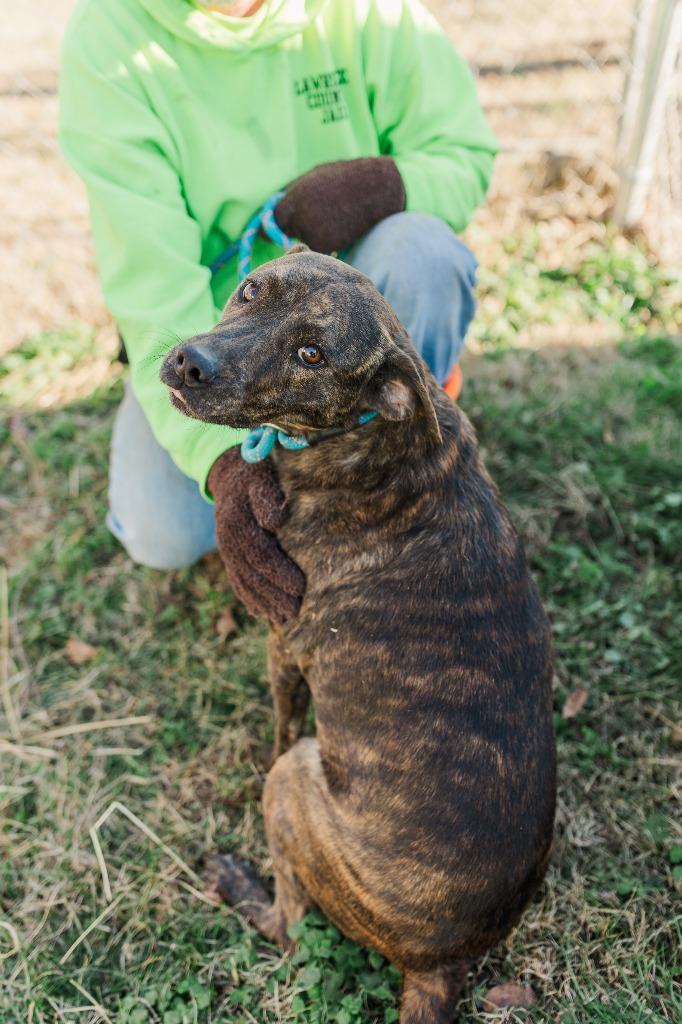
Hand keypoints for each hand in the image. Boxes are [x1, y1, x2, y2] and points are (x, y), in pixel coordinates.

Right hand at [208, 448, 304, 622]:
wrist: (230, 470)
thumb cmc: (254, 473)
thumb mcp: (260, 477)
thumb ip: (265, 497)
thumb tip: (274, 521)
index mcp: (237, 523)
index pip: (260, 555)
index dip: (280, 573)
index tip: (300, 588)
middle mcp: (227, 540)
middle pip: (251, 575)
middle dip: (273, 596)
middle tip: (295, 612)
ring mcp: (226, 548)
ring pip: (243, 581)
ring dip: (262, 602)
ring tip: (281, 619)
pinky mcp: (229, 553)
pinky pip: (236, 579)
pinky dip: (248, 597)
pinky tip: (260, 612)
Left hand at [275, 156, 404, 253]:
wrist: (377, 188)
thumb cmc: (345, 178)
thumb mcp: (314, 177)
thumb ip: (295, 195)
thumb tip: (277, 211)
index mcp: (294, 198)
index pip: (275, 219)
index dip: (274, 226)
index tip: (271, 231)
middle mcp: (299, 217)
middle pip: (290, 232)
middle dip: (296, 229)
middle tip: (317, 219)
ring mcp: (313, 234)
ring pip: (307, 241)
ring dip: (316, 234)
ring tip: (336, 217)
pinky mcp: (327, 246)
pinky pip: (322, 248)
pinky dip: (330, 242)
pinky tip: (344, 227)